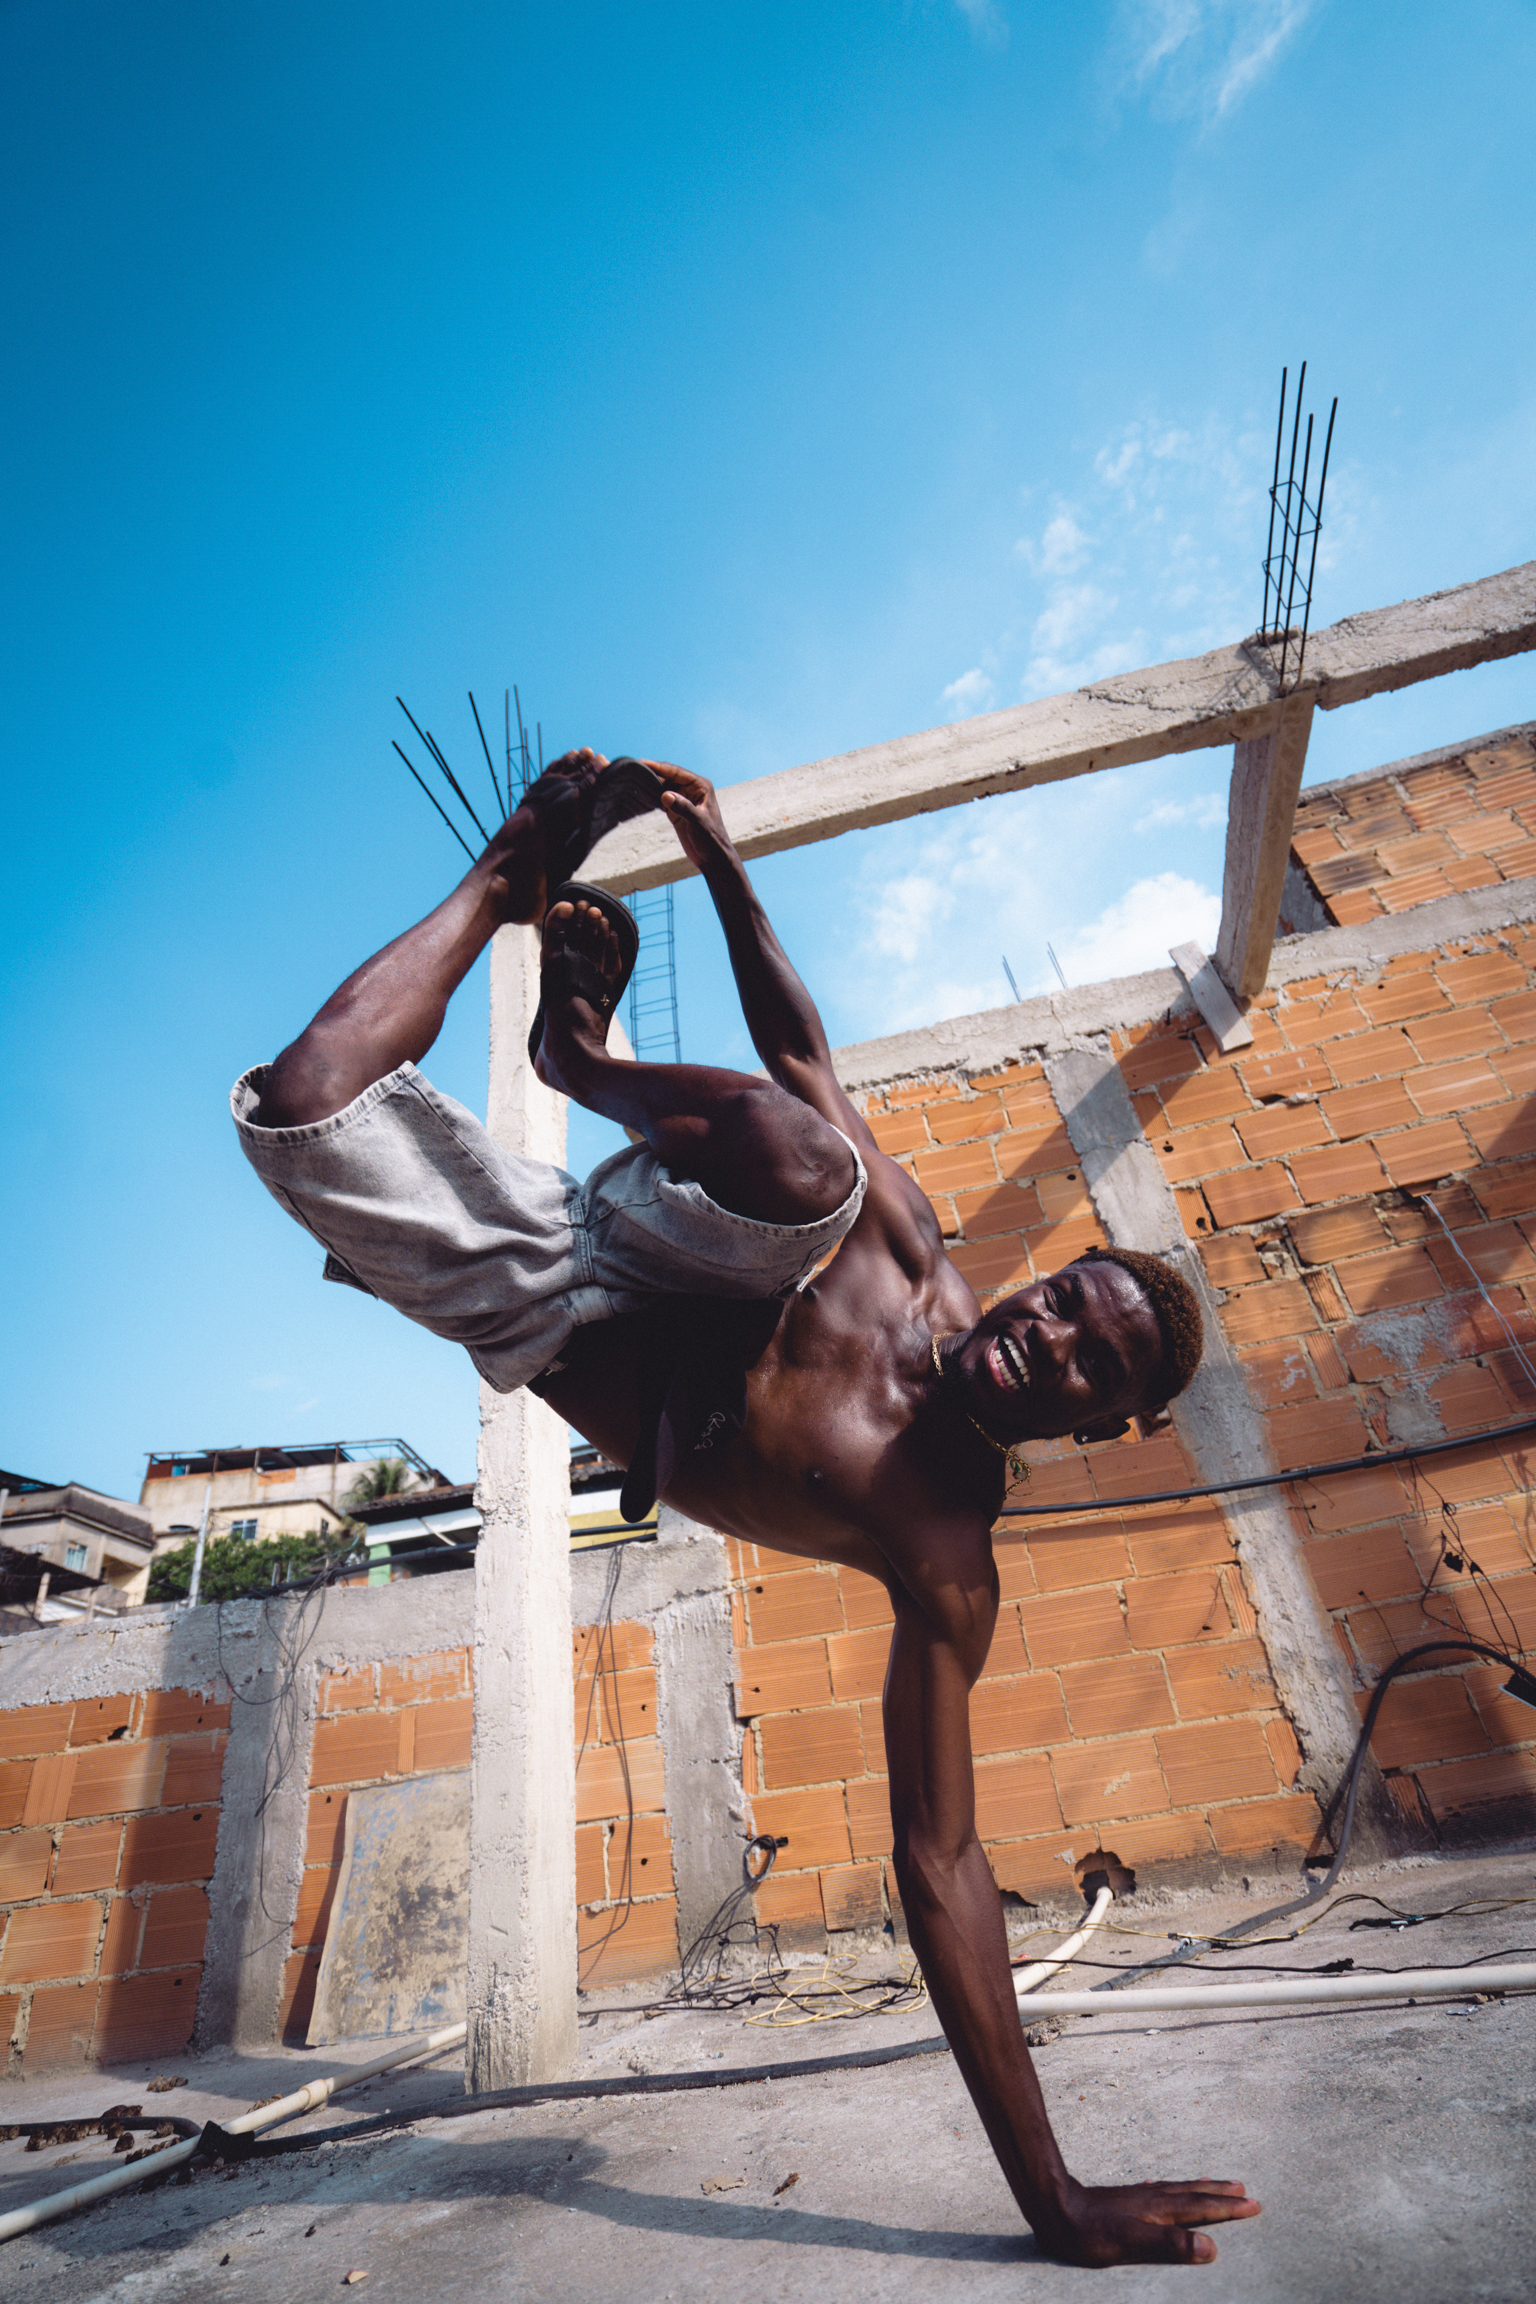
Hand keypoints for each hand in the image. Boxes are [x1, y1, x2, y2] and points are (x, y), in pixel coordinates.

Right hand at [644, 761, 735, 875]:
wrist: (712, 858)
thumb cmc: (711, 839)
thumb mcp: (698, 822)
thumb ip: (683, 808)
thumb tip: (665, 795)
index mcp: (700, 786)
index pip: (677, 772)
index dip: (659, 767)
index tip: (642, 762)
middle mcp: (691, 790)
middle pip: (668, 777)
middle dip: (652, 774)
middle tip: (633, 771)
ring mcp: (683, 800)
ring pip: (663, 787)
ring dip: (650, 785)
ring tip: (632, 781)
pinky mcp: (676, 810)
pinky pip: (661, 799)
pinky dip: (651, 797)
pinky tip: (639, 796)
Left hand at [1037, 2176, 1261, 2267]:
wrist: (1054, 2210)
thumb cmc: (1091, 2233)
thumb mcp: (1133, 2244)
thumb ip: (1171, 2245)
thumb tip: (1212, 2248)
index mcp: (1160, 2209)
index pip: (1202, 2208)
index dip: (1229, 2208)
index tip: (1254, 2204)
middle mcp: (1152, 2198)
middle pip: (1193, 2193)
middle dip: (1220, 2193)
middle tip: (1245, 2188)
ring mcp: (1137, 2197)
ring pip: (1176, 2190)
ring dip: (1198, 2188)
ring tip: (1213, 2184)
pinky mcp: (1122, 2200)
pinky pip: (1156, 2190)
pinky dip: (1169, 2190)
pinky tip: (1159, 2189)